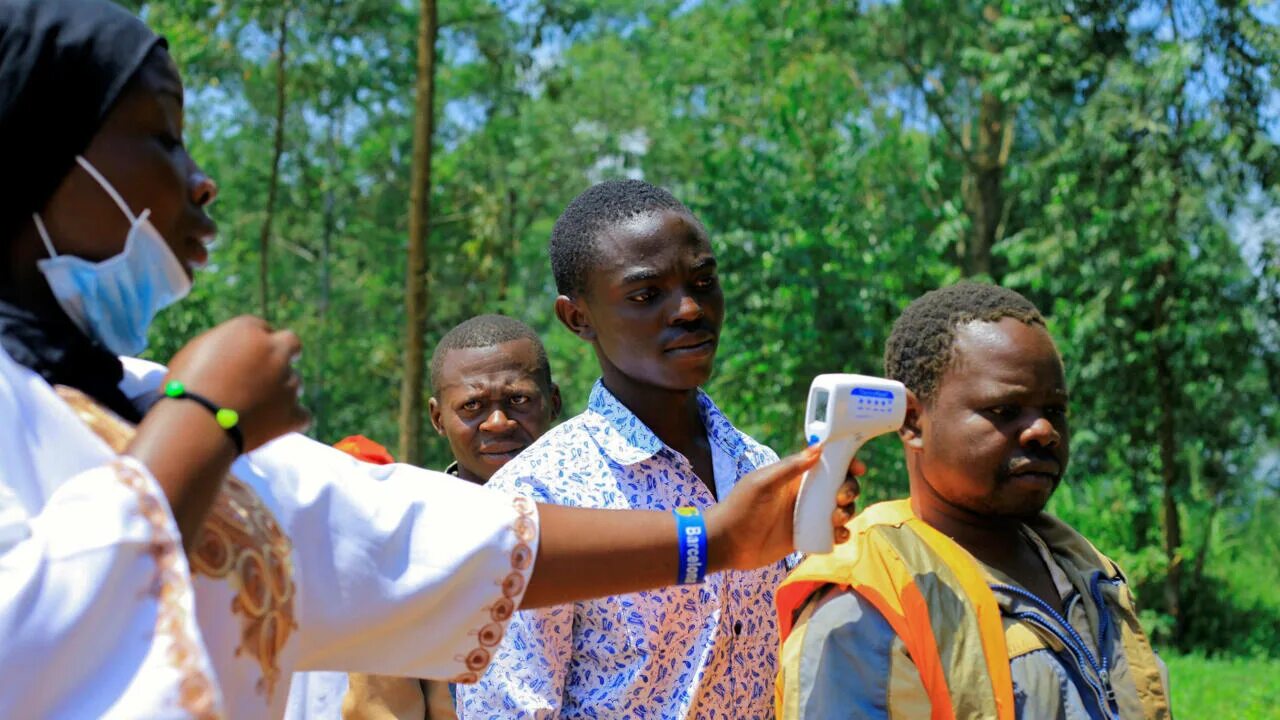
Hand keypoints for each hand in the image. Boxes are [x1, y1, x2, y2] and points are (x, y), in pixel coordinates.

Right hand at [165, 315, 309, 451]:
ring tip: (252, 409)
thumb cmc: (185, 388)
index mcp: (248, 330)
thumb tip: (233, 354)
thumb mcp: (195, 353)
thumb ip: (223, 347)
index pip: (261, 329)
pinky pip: (303, 416)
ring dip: (280, 392)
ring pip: (294, 383)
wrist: (196, 424)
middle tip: (274, 368)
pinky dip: (291, 420)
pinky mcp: (293, 412)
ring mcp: (288, 382)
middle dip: (285, 353)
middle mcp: (274, 350)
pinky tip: (274, 426)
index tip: (247, 355)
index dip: (254, 343)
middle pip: (290, 344)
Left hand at [704, 443, 864, 570]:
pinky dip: (841, 534)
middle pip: (840, 487)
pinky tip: (839, 536)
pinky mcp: (806, 537)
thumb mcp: (763, 484)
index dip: (846, 463)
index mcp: (795, 476)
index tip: (857, 467)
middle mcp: (804, 494)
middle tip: (841, 498)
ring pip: (840, 511)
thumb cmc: (740, 507)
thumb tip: (818, 448)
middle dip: (850, 490)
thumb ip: (789, 468)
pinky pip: (832, 534)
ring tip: (836, 519)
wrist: (726, 544)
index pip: (827, 464)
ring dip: (847, 512)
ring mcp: (806, 516)